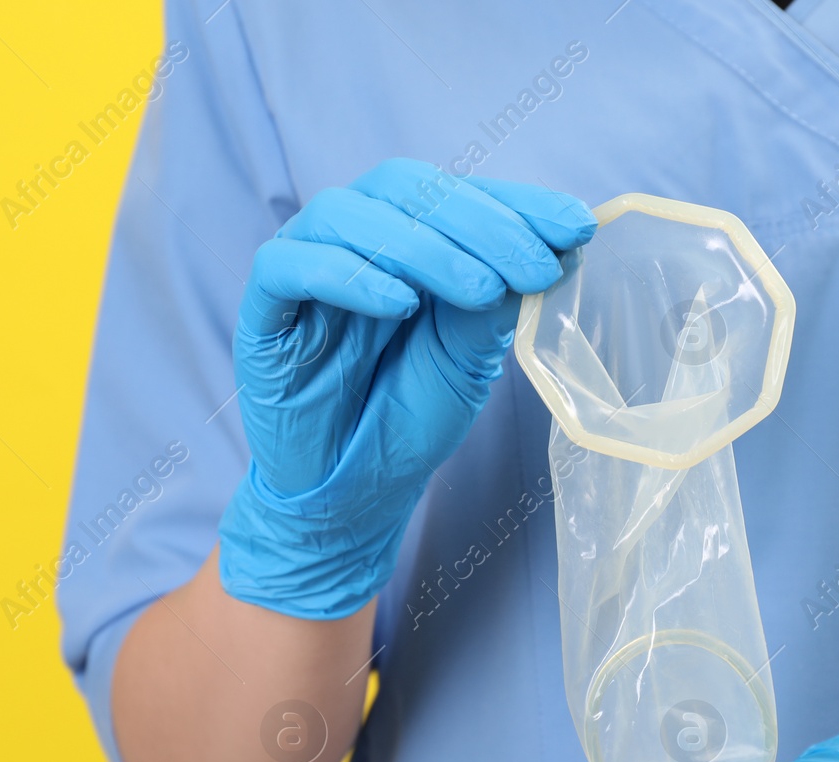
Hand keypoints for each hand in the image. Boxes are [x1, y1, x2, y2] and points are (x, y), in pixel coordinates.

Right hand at [218, 159, 594, 618]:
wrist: (352, 494)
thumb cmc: (406, 420)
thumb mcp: (468, 359)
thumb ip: (495, 302)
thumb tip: (554, 245)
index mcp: (405, 241)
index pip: (456, 194)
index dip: (515, 203)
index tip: (575, 226)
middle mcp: (352, 241)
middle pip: (404, 189)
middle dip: (480, 224)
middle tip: (532, 266)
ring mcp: (304, 270)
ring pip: (347, 214)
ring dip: (422, 245)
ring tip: (478, 290)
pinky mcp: (263, 313)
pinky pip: (288, 266)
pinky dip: (347, 276)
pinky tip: (398, 305)